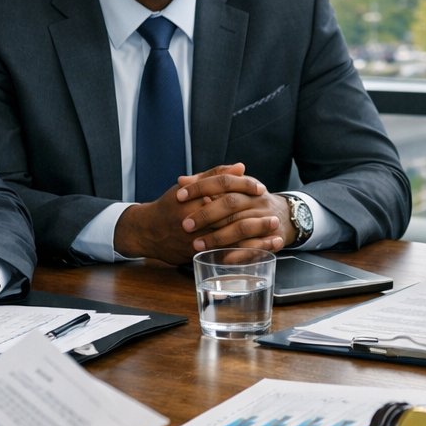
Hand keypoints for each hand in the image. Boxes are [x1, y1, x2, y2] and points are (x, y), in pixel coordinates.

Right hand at [115, 165, 282, 263]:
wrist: (148, 232)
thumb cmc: (170, 206)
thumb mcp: (188, 186)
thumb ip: (215, 175)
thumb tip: (241, 167)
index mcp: (193, 200)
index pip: (224, 191)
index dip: (245, 189)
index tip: (261, 189)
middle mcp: (196, 221)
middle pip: (231, 220)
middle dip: (256, 220)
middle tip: (276, 218)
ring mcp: (197, 241)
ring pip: (232, 243)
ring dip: (257, 241)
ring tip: (277, 238)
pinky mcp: (199, 256)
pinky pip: (226, 257)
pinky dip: (246, 256)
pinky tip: (263, 254)